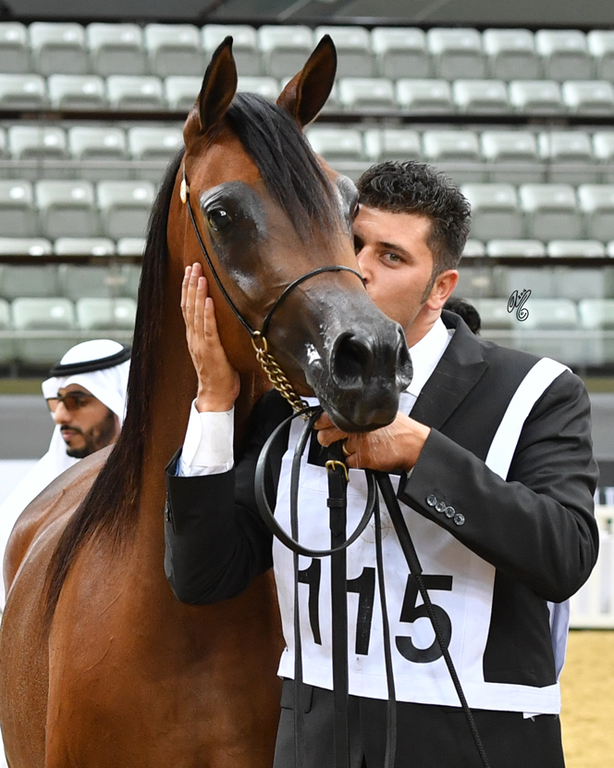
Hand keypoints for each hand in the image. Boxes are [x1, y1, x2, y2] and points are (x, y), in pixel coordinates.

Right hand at [181, 262, 239, 411]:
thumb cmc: (220, 375)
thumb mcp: (216, 350)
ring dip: (197, 292)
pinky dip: (207, 314)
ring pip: (196, 314)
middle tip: (194, 264)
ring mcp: (201, 344)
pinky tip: (207, 300)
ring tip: (199, 275)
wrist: (216, 396)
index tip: (189, 271)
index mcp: (194, 337)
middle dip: (191, 284)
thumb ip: (214, 335)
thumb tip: (224, 318)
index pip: (187, 308)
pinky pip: (208, 329)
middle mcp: (194, 338)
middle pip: (189, 306)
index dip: (187, 289)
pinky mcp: (211, 351)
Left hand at [315, 412, 430, 472]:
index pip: (329, 416)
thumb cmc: (401, 429)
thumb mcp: (380, 413)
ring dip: (343, 450)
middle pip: (326, 435)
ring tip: (354, 447)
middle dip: (324, 438)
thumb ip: (361, 414)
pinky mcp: (363, 458)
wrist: (415, 445)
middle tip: (326, 438)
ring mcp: (359, 444)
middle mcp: (357, 428)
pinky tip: (365, 455)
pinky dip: (354, 460)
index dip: (321, 421)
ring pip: (338, 449)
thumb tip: (345, 413)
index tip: (318, 423)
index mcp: (360, 414)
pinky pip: (350, 461)